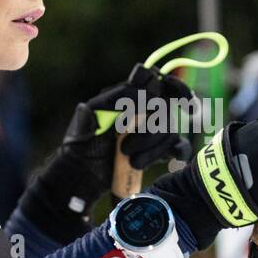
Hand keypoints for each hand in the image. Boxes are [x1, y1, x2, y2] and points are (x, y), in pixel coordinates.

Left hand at [18, 65, 195, 242]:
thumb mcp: (79, 132)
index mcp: (122, 97)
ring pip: (169, 129)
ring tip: (131, 162)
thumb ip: (86, 119)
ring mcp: (151, 128)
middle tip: (125, 149)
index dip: (165, 87)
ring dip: (153, 148)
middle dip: (149, 132)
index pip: (150, 80)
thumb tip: (86, 107)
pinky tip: (172, 160)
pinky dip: (179, 152)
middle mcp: (140, 108)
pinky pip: (179, 146)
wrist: (85, 176)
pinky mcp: (157, 149)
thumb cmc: (80, 149)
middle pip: (163, 108)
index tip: (168, 101)